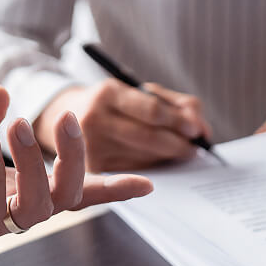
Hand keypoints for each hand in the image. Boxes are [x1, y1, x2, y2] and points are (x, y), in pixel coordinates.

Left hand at [0, 85, 153, 256]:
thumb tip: (4, 94)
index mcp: (10, 189)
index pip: (69, 193)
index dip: (107, 189)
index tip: (148, 184)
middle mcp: (4, 211)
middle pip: (65, 199)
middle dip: (76, 160)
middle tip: (72, 120)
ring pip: (36, 208)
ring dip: (36, 163)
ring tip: (18, 126)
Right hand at [35, 80, 212, 172]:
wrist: (63, 118)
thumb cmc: (114, 104)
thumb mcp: (138, 92)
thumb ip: (174, 105)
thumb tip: (202, 129)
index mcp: (108, 93)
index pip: (152, 111)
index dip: (179, 121)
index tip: (197, 129)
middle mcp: (94, 120)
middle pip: (149, 138)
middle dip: (179, 144)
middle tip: (197, 148)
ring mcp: (90, 147)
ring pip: (144, 158)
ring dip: (170, 157)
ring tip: (184, 152)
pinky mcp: (93, 169)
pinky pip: (134, 172)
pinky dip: (154, 167)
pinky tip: (161, 161)